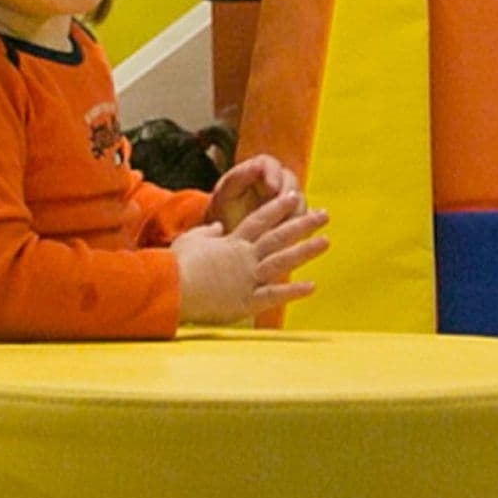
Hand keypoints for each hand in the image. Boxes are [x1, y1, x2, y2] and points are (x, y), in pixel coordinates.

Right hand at [173, 184, 330, 324]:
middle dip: (303, 224)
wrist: (171, 288)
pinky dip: (293, 291)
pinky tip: (312, 286)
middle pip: (279, 236)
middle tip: (324, 215)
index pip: (260, 220)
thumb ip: (208, 232)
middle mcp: (245, 257)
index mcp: (232, 242)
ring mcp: (248, 278)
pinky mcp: (246, 300)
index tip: (294, 196)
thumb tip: (218, 227)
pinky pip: (274, 295)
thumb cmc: (177, 264)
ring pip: (282, 261)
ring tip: (326, 242)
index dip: (279, 207)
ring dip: (305, 251)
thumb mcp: (191, 240)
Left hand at [208, 153, 305, 233]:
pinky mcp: (294, 217)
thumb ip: (238, 178)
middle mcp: (275, 181)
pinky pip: (305, 219)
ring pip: (300, 200)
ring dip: (295, 212)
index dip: (274, 174)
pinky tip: (292, 237)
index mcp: (256, 170)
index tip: (271, 188)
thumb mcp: (226, 195)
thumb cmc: (224, 213)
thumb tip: (256, 165)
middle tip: (282, 209)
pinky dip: (300, 227)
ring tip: (284, 227)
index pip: (270, 164)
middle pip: (290, 180)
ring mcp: (286, 199)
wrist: (227, 239)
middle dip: (287, 194)